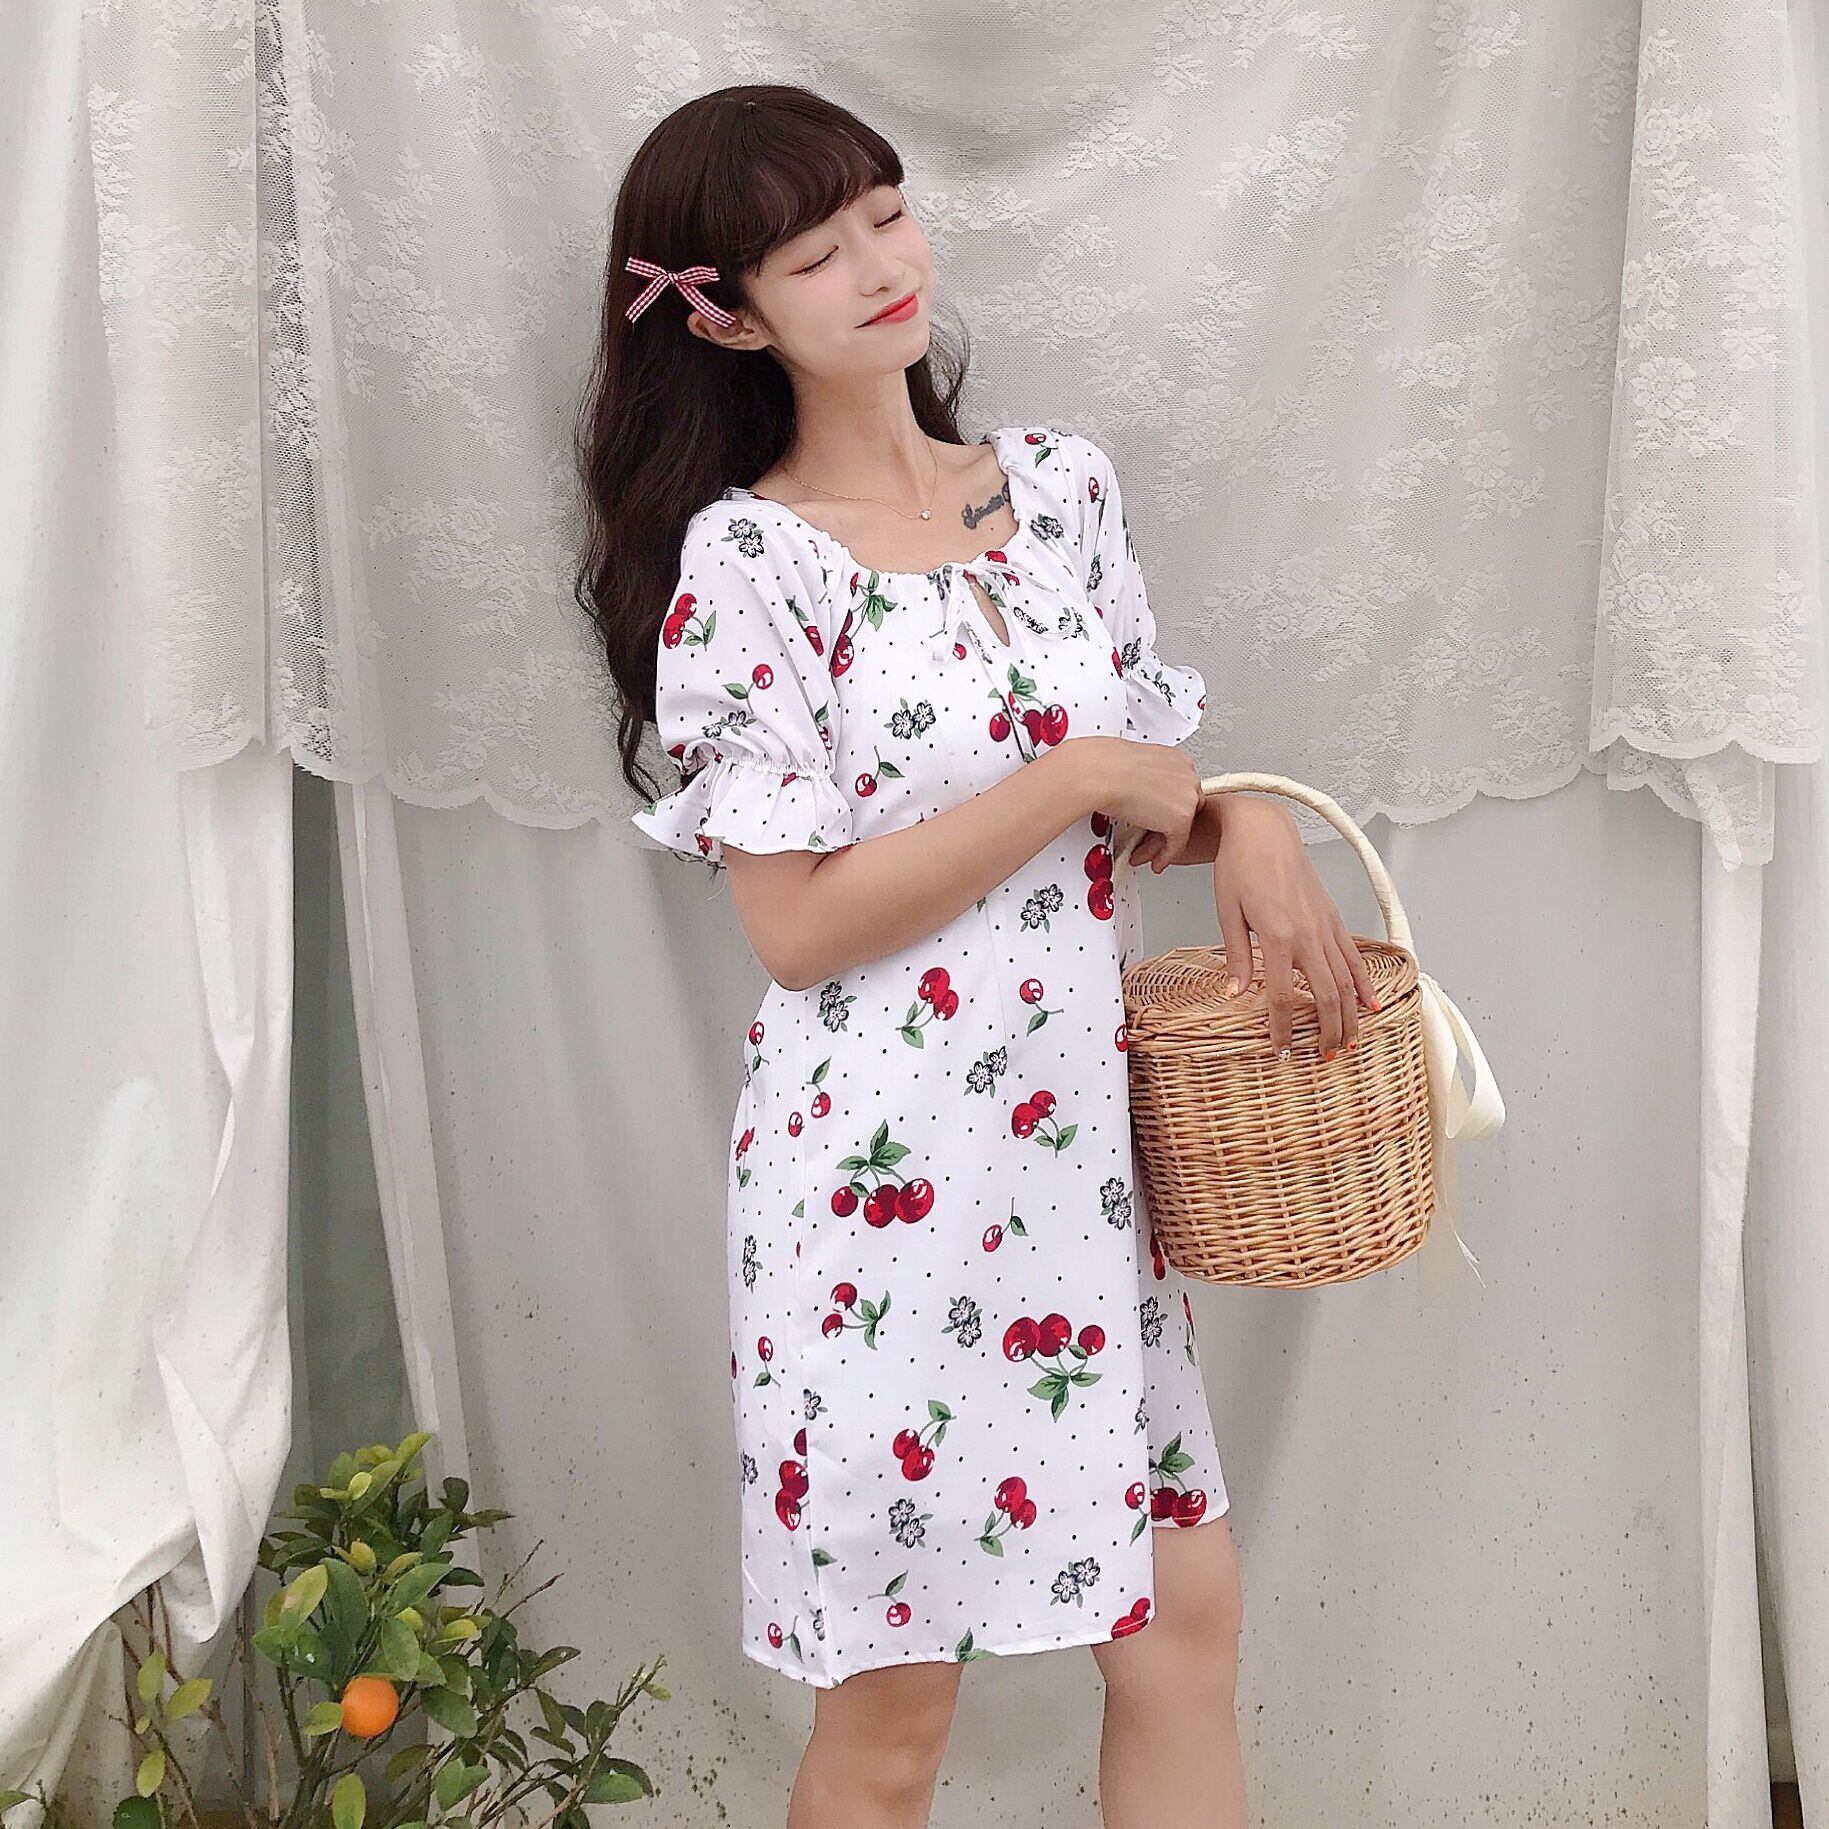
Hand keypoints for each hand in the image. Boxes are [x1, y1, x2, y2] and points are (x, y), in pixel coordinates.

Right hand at [1076, 737, 1203, 861]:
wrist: (1101, 773)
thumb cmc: (1106, 767)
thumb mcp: (1134, 769)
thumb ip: (1147, 781)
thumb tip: (1140, 790)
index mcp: (1177, 760)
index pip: (1181, 791)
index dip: (1167, 809)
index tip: (1155, 819)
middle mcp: (1187, 776)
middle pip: (1185, 809)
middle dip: (1165, 827)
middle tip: (1149, 839)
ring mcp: (1187, 797)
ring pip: (1181, 828)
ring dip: (1161, 844)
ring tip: (1145, 852)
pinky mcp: (1181, 819)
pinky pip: (1177, 845)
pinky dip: (1165, 856)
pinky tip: (1156, 861)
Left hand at [1211, 797, 1377, 1057]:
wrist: (1264, 832)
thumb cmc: (1239, 868)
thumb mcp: (1227, 913)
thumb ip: (1236, 957)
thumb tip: (1235, 994)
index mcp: (1277, 937)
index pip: (1281, 997)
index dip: (1283, 1030)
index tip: (1284, 1053)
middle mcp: (1308, 934)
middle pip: (1326, 995)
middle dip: (1328, 1032)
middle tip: (1326, 1058)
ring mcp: (1325, 926)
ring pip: (1346, 981)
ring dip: (1350, 1016)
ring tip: (1350, 1044)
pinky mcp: (1334, 917)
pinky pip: (1354, 956)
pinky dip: (1365, 983)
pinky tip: (1372, 1006)